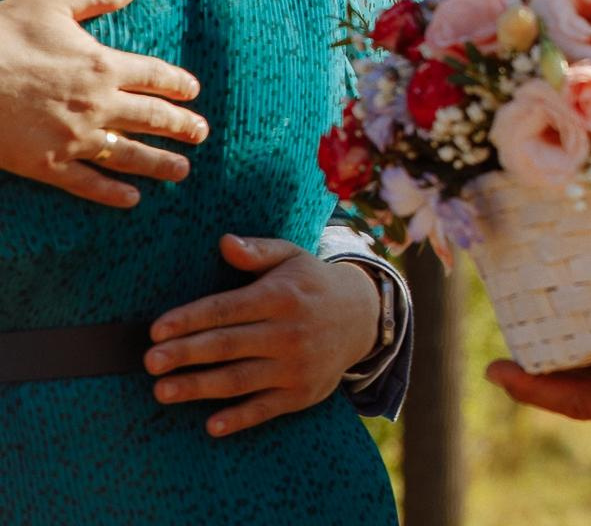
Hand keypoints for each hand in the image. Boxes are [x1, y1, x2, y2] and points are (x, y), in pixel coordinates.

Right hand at [0, 0, 206, 204]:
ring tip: (183, 171)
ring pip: (129, 154)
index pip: (155, 76)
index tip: (193, 92)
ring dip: (159, 163)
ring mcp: (73, 138)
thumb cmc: (1, 36)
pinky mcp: (46, 164)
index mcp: (103, 66)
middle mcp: (97, 105)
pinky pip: (87, 182)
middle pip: (152, 117)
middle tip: (202, 134)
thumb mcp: (51, 3)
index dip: (178, 84)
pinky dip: (112, 193)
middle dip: (181, 126)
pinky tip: (132, 199)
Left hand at [147, 235, 381, 436]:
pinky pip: (266, 409)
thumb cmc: (311, 284)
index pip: (227, 309)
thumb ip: (258, 251)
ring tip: (162, 391)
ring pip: (240, 379)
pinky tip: (211, 426)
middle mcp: (290, 332)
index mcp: (282, 297)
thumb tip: (224, 242)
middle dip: (186, 354)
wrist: (362, 317)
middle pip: (229, 345)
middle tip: (150, 361)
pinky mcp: (302, 393)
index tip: (156, 329)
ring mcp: (297, 365)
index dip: (190, 319)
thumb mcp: (292, 257)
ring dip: (199, 387)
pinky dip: (240, 418)